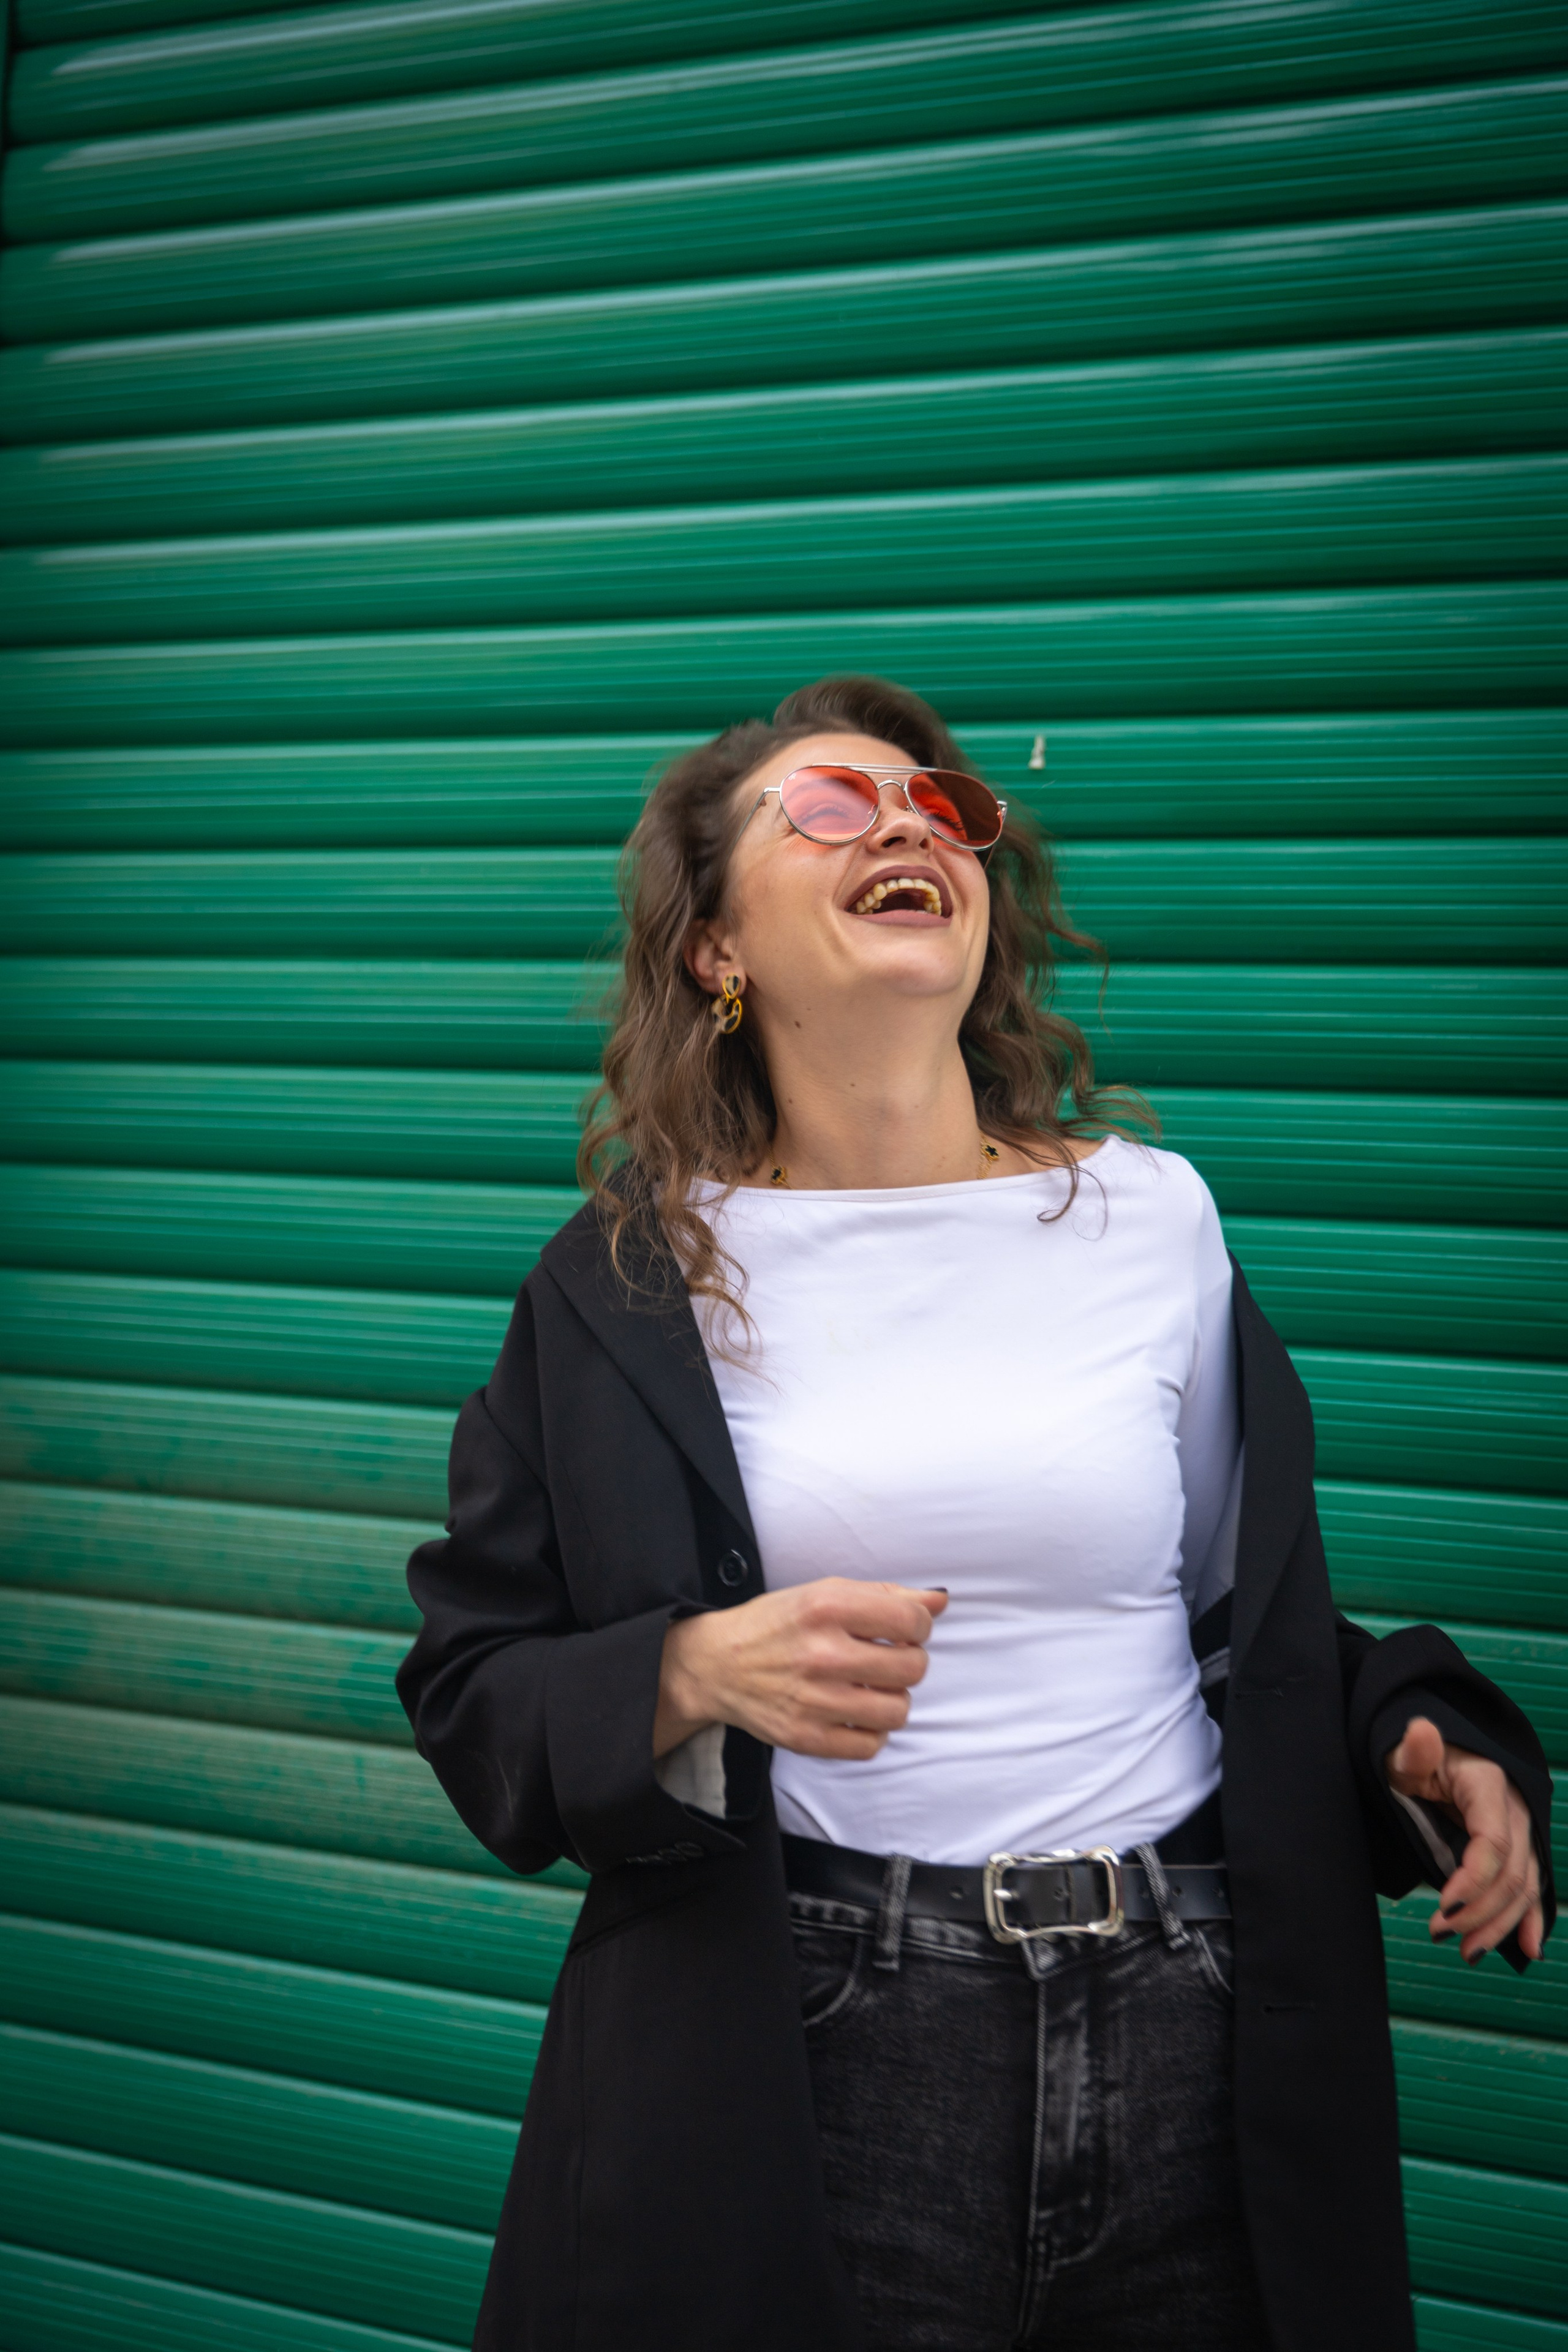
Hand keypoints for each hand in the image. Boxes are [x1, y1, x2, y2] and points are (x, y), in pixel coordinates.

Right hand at [655, 1578, 947, 1761]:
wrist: (716, 1664)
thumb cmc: (777, 1624)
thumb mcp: (825, 1592)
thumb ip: (886, 1595)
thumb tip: (940, 1600)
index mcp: (827, 1606)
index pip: (912, 1620)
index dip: (919, 1626)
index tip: (902, 1630)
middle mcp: (821, 1653)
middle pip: (912, 1668)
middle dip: (908, 1662)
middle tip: (886, 1658)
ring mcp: (813, 1700)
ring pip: (898, 1710)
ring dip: (893, 1698)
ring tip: (871, 1687)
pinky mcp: (805, 1737)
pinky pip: (870, 1745)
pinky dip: (872, 1732)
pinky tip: (856, 1713)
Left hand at [1384, 1716, 1544, 1963]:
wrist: (1435, 1753)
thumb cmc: (1414, 1757)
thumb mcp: (1403, 1754)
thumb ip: (1413, 1752)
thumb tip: (1421, 1731)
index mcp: (1489, 1785)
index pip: (1493, 1843)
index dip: (1473, 1882)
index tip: (1443, 1910)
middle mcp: (1516, 1810)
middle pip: (1512, 1873)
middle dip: (1481, 1912)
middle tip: (1440, 1934)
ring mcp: (1523, 1831)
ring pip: (1524, 1887)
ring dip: (1500, 1924)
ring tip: (1467, 1951)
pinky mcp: (1520, 1848)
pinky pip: (1533, 1886)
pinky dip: (1531, 1918)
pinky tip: (1528, 1949)